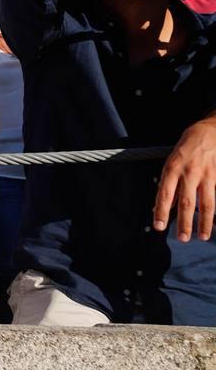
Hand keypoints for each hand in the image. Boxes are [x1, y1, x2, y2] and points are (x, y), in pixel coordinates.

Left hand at [154, 118, 215, 241]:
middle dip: (184, 222)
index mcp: (172, 168)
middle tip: (182, 238)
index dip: (161, 211)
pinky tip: (214, 223)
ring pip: (206, 203)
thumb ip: (169, 184)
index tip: (159, 226)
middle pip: (186, 202)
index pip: (165, 194)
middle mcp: (189, 172)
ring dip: (204, 222)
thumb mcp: (171, 162)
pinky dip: (215, 212)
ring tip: (202, 236)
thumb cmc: (186, 148)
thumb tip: (163, 207)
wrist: (210, 131)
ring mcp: (206, 175)